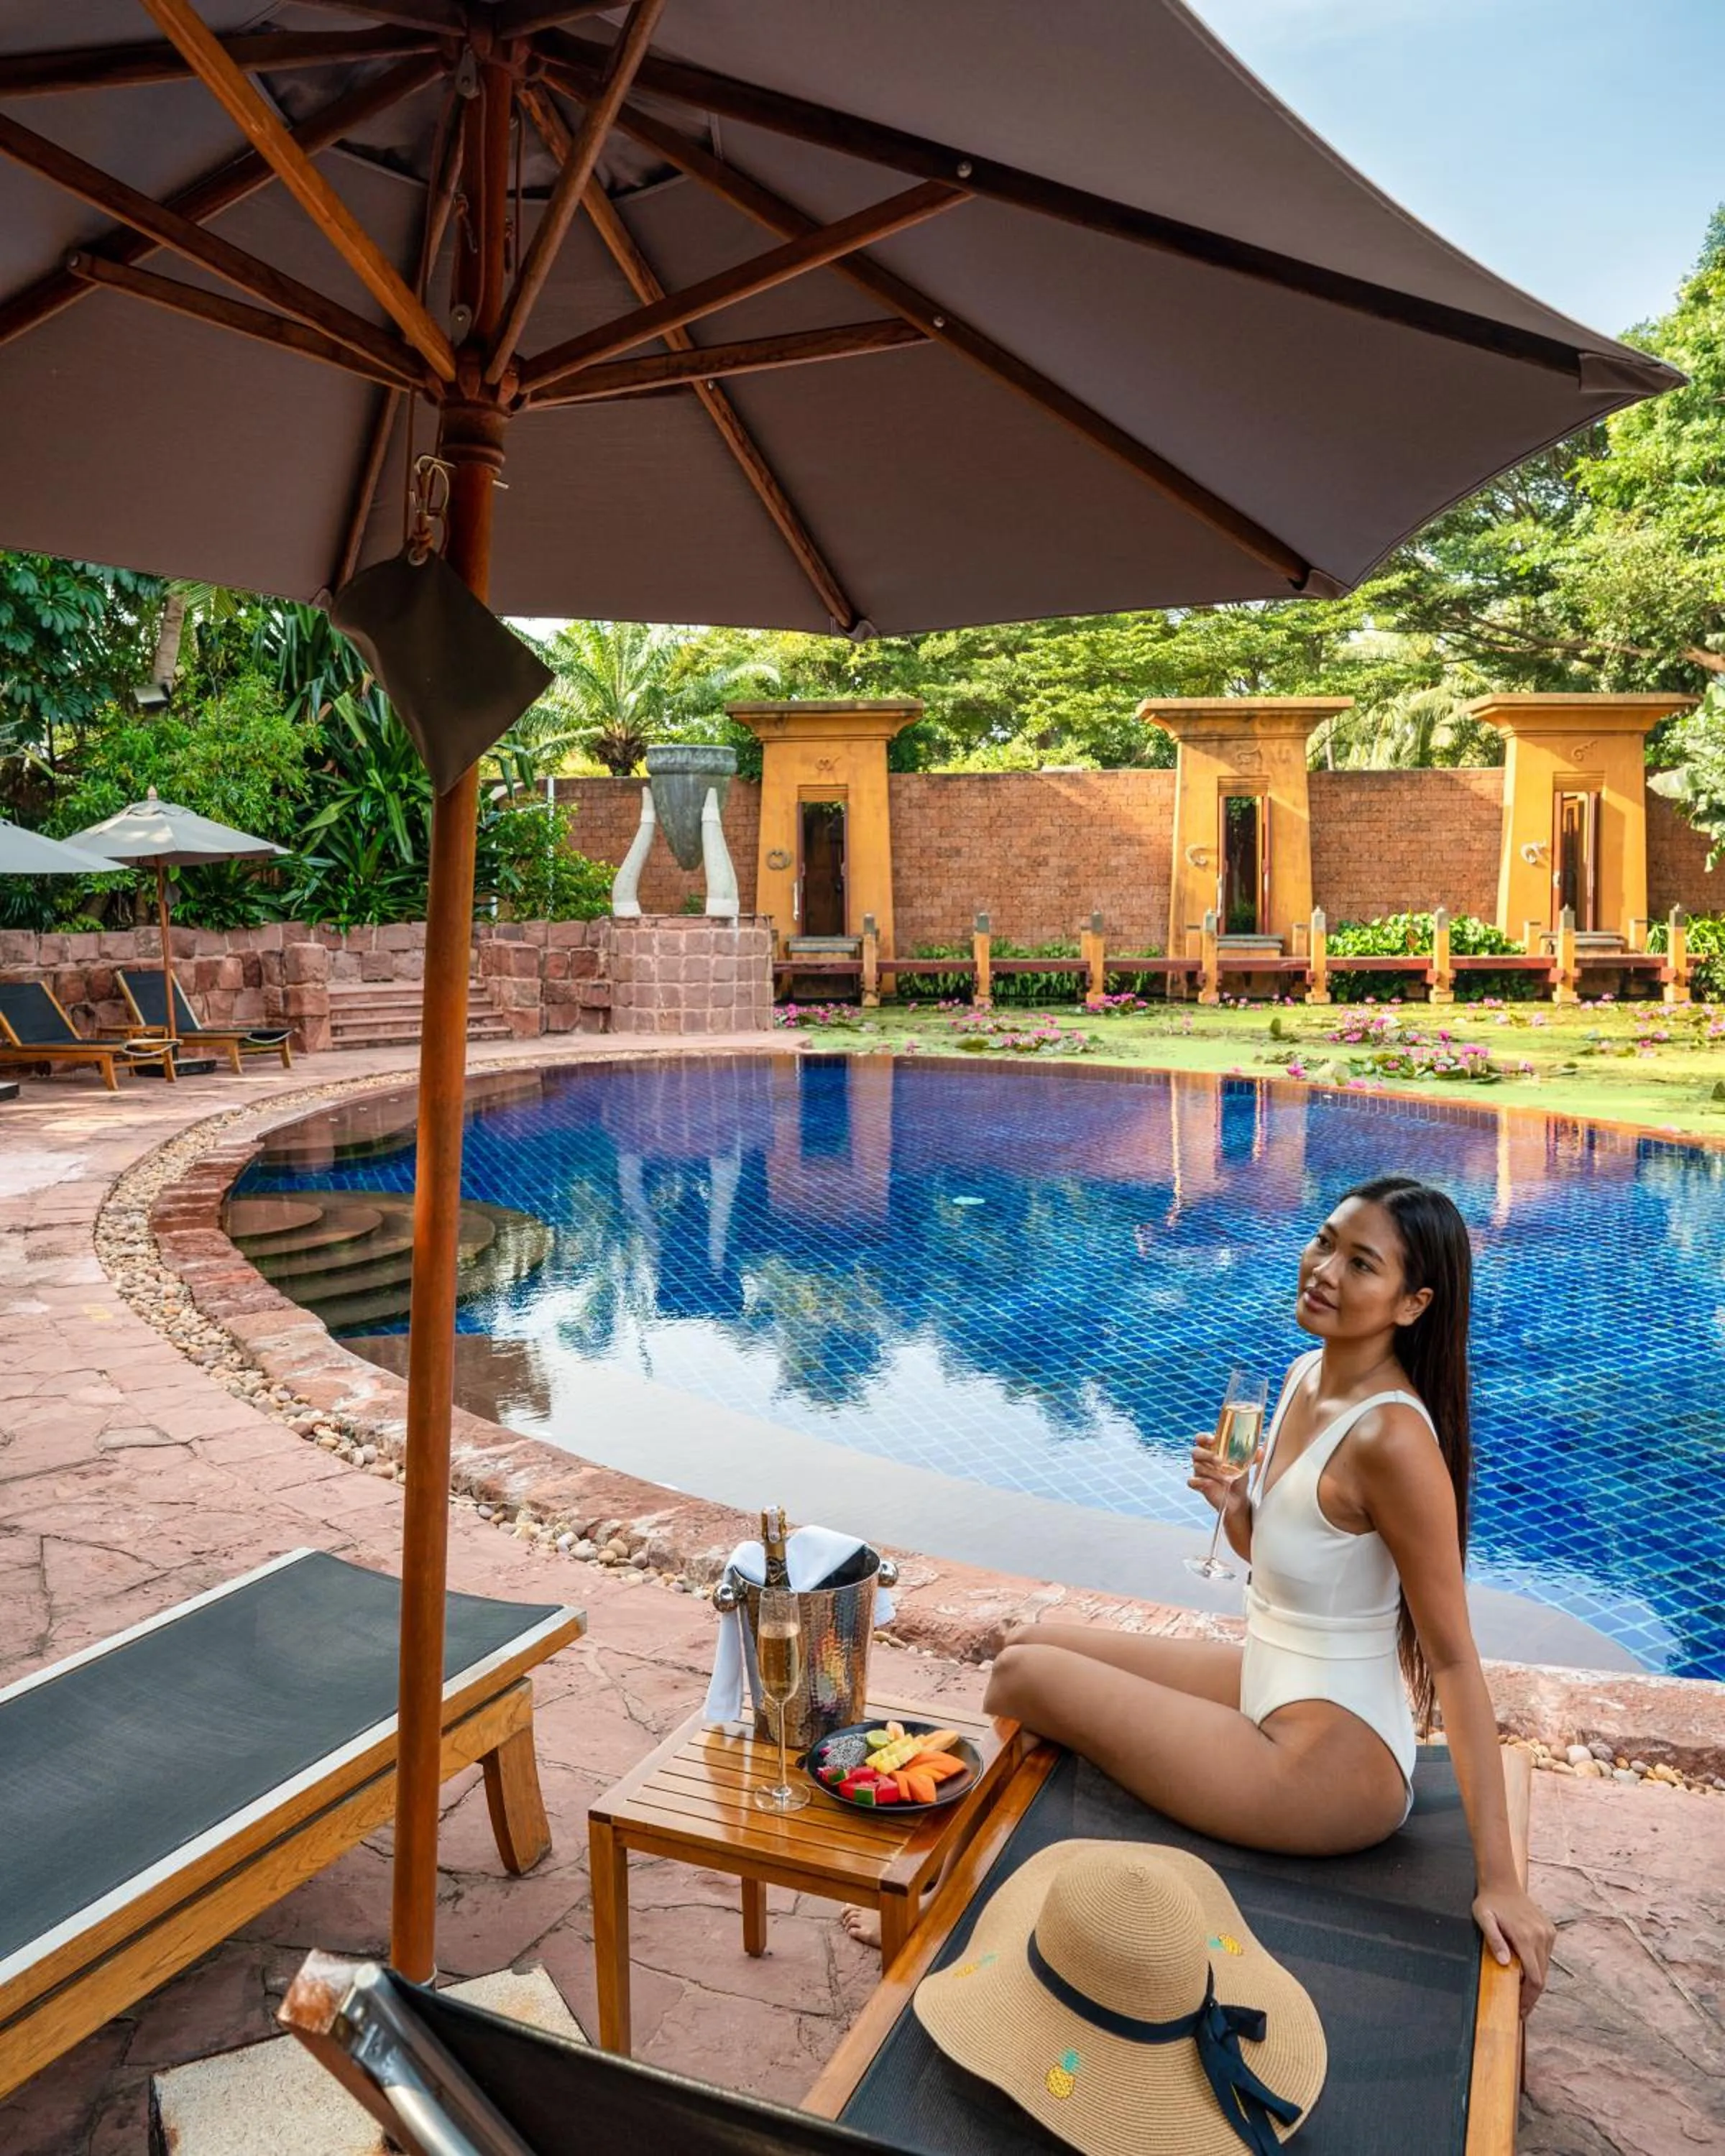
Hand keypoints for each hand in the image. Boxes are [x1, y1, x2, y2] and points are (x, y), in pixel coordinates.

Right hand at [1187, 1438, 1259, 1518]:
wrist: (1238, 1498)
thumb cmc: (1239, 1477)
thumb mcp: (1246, 1465)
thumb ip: (1252, 1456)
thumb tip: (1261, 1450)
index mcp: (1211, 1450)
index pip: (1201, 1439)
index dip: (1204, 1438)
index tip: (1214, 1440)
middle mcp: (1203, 1459)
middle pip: (1195, 1451)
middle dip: (1207, 1455)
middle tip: (1220, 1461)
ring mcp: (1199, 1472)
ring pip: (1197, 1466)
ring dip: (1211, 1471)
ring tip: (1225, 1478)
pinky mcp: (1198, 1485)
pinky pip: (1191, 1481)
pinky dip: (1200, 1482)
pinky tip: (1211, 1484)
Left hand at [1472, 1883, 1554, 2016]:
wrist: (1502, 1881)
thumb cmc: (1489, 1902)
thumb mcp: (1483, 1918)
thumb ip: (1493, 1940)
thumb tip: (1504, 1963)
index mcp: (1525, 1937)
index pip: (1534, 1978)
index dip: (1529, 1998)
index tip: (1521, 2011)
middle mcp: (1540, 1936)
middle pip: (1542, 1976)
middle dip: (1531, 1995)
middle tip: (1520, 2008)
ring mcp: (1547, 1933)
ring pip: (1545, 1967)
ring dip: (1535, 1981)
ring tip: (1521, 1992)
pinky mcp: (1549, 1930)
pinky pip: (1546, 1955)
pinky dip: (1538, 1966)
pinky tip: (1526, 1970)